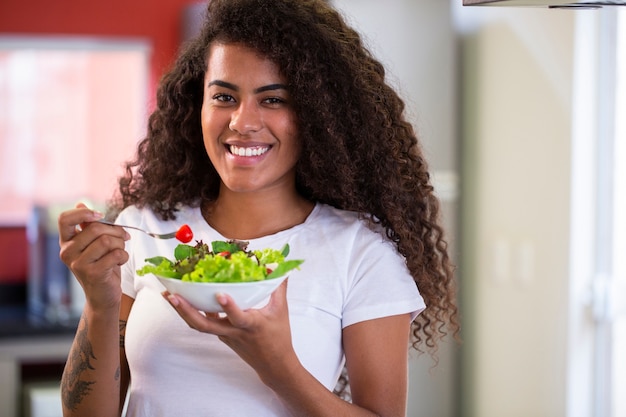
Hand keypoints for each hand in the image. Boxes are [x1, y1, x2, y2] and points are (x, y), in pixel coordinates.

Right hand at [58, 203, 129, 311]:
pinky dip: (124, 256)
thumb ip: (88, 226)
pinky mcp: (92, 273)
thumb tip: (80, 203)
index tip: (100, 215)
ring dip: (121, 244)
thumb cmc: (101, 266)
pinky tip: (120, 262)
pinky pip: (116, 254)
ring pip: (107, 241)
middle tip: (124, 237)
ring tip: (120, 252)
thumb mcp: (93, 244)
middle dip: (116, 231)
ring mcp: (78, 264)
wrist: (103, 295)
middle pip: (96, 229)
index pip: (64, 219)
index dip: (83, 213)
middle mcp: (67, 252)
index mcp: (66, 242)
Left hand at [164, 279, 298, 383]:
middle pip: (204, 325)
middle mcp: (234, 331)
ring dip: (183, 311)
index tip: (220, 294)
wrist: (273, 365)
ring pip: (200, 325)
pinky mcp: (221, 335)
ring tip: (169, 295)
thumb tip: (280, 268)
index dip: (229, 308)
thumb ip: (279, 288)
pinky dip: (193, 312)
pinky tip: (183, 298)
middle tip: (172, 295)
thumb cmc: (278, 337)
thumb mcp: (281, 311)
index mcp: (251, 325)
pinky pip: (205, 323)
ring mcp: (225, 335)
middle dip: (186, 310)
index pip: (238, 317)